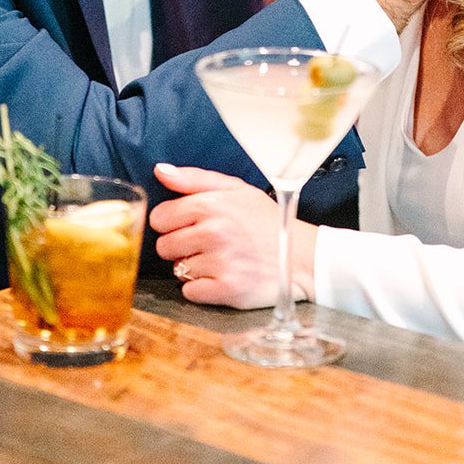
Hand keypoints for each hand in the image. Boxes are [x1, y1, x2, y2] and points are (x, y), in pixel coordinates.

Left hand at [151, 164, 317, 308]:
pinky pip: (190, 292)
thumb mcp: (236, 189)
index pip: (159, 217)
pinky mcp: (226, 290)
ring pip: (177, 269)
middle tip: (208, 244)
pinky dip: (202, 288)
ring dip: (195, 267)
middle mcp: (212, 233)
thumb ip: (194, 179)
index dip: (172, 222)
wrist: (304, 257)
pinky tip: (222, 276)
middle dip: (181, 245)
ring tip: (220, 259)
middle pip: (164, 246)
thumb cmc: (267, 221)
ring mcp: (219, 263)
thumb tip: (160, 171)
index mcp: (210, 205)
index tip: (190, 225)